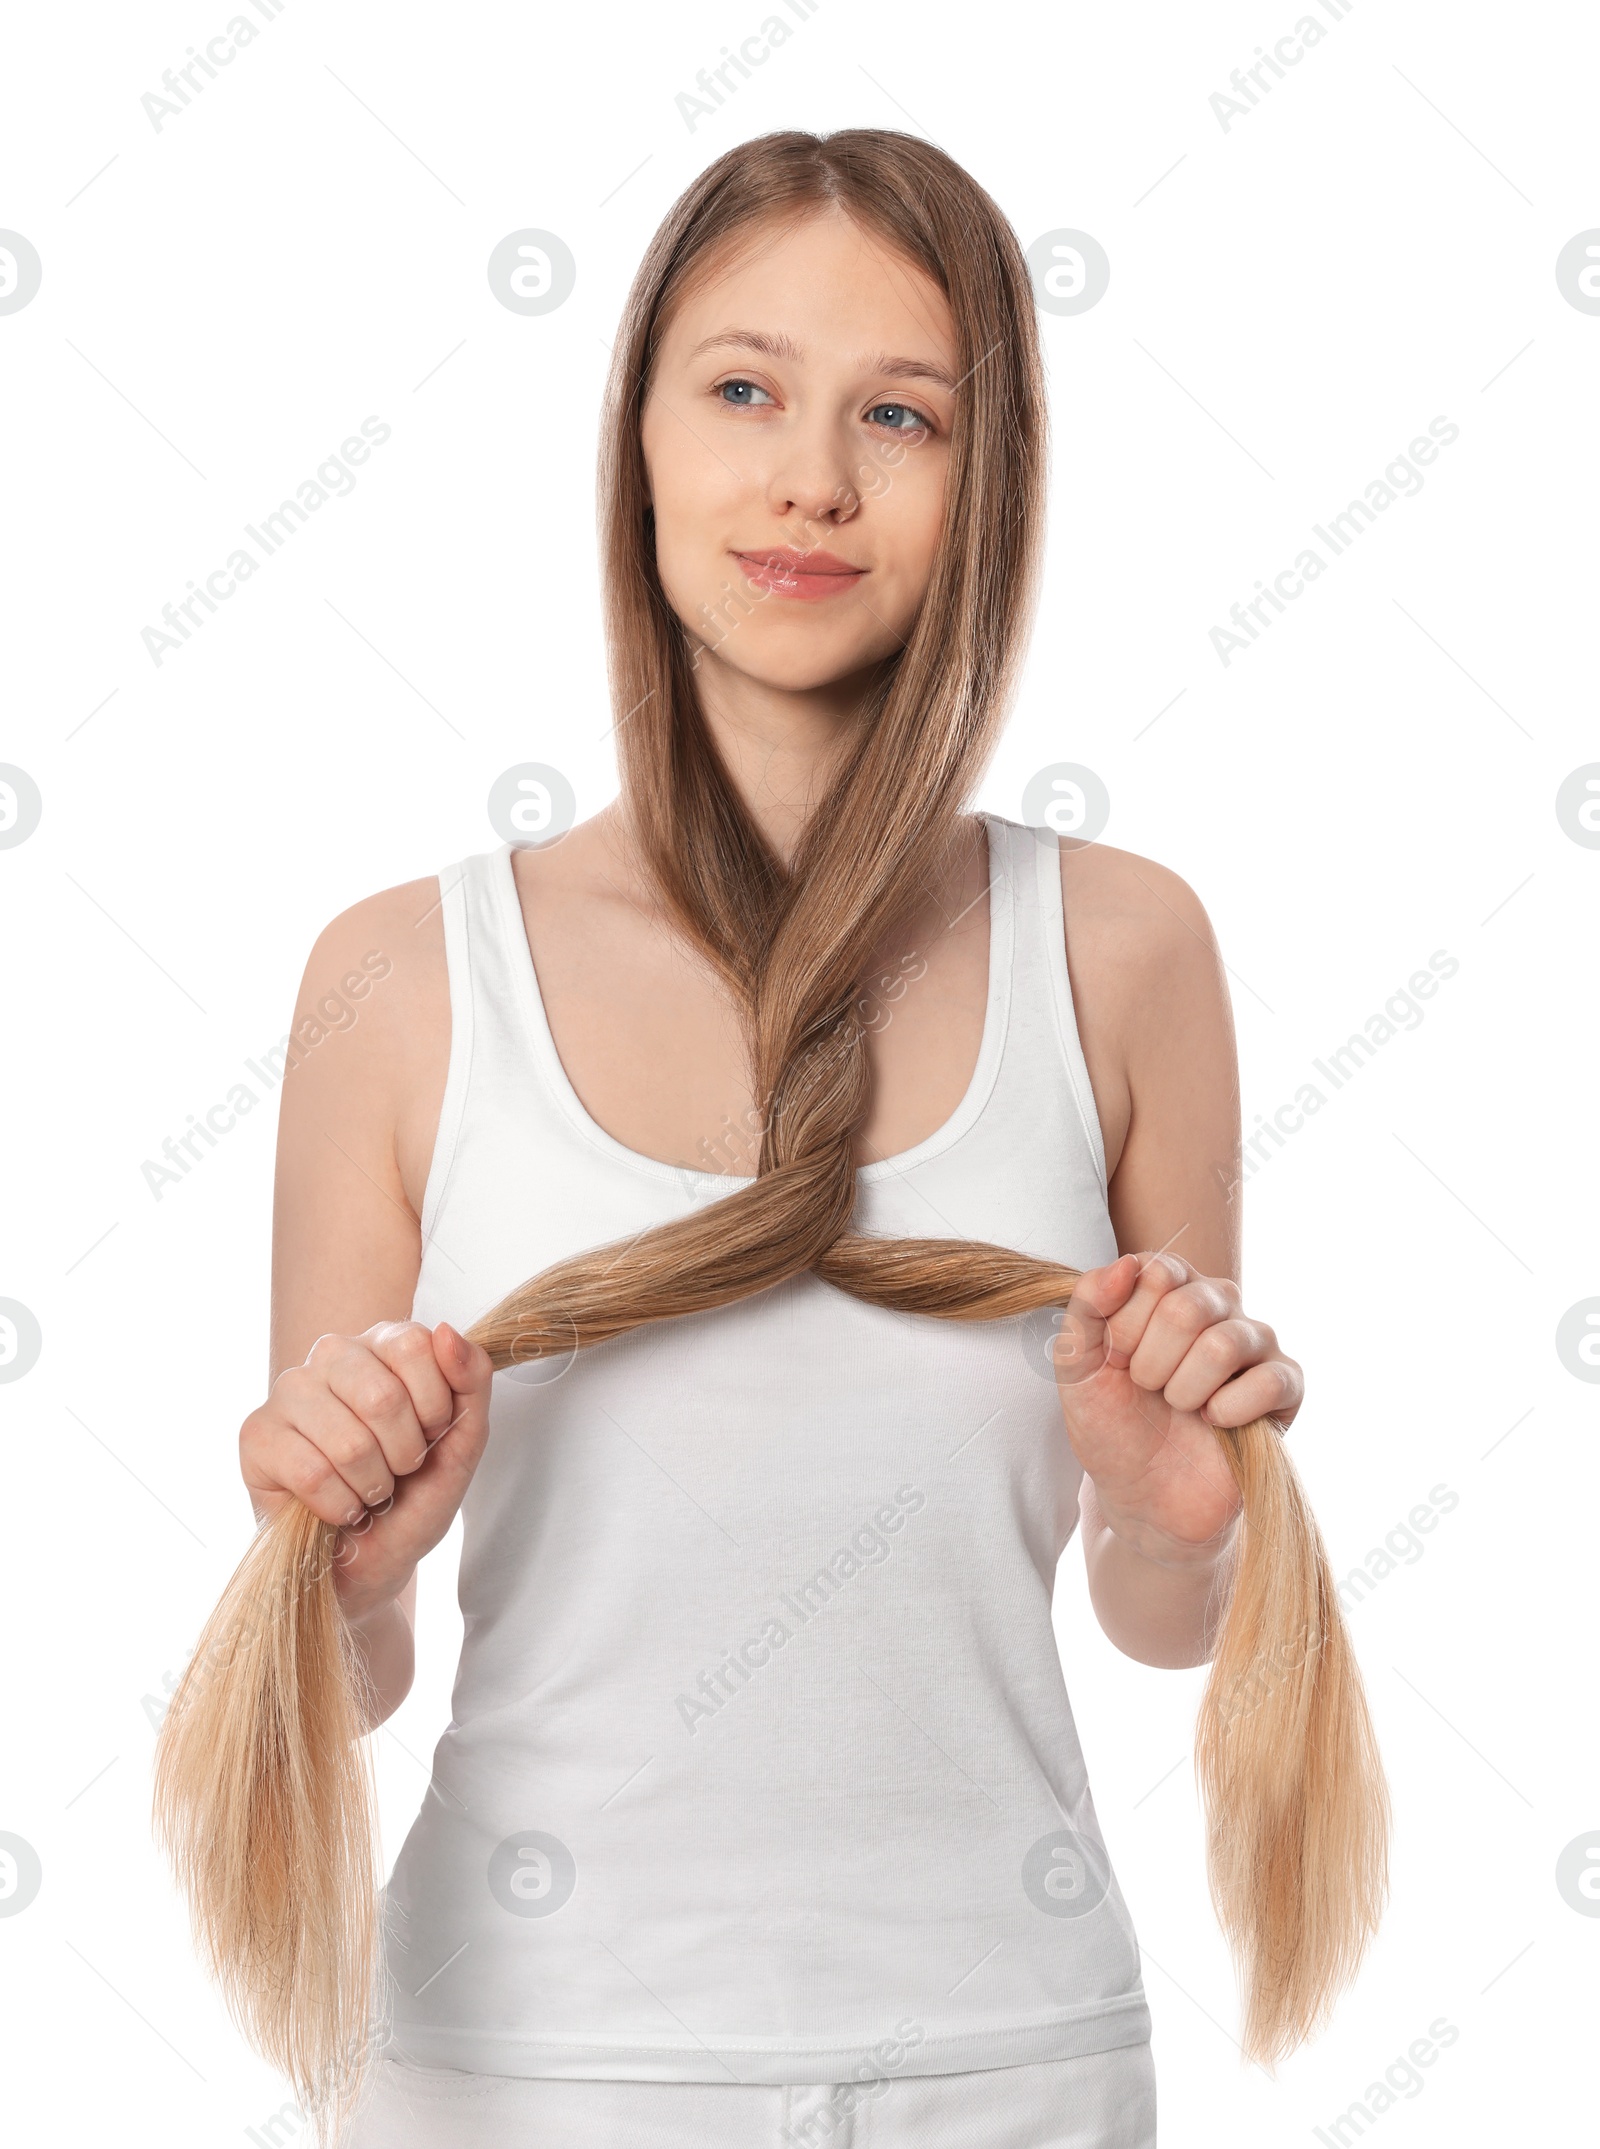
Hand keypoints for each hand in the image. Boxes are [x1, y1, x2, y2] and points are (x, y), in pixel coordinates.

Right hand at [240, 1320, 494, 1622]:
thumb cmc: (415, 1498)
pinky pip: (311, 1473)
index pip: (415, 1346)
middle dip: (404, 1455)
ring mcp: (289, 1391)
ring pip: (348, 1441)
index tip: (430, 1435)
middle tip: (397, 1472)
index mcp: (385, 1344)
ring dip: (372, 1486)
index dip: (434, 1408)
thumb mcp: (464, 1441)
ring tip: (368, 1490)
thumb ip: (472, 1380)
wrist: (372, 1563)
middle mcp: (334, 1355)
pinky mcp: (257, 1434)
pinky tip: (338, 1507)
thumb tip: (445, 1331)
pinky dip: (340, 1506)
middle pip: (382, 1396)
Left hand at [1051, 1251, 1302, 1565]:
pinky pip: (1269, 1381)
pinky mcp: (1285, 1385)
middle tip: (1149, 1389)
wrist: (1142, 1495)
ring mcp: (1256, 1341)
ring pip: (1224, 1344)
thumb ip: (1087, 1306)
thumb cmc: (1112, 1424)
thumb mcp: (1077, 1365)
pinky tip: (1214, 1422)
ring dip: (1184, 1391)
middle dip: (1151, 1364)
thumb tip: (1127, 1264)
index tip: (1118, 1361)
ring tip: (1179, 1407)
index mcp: (1170, 1285)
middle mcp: (1218, 1301)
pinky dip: (1228, 1411)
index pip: (1156, 1272)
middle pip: (1187, 1306)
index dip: (1126, 1326)